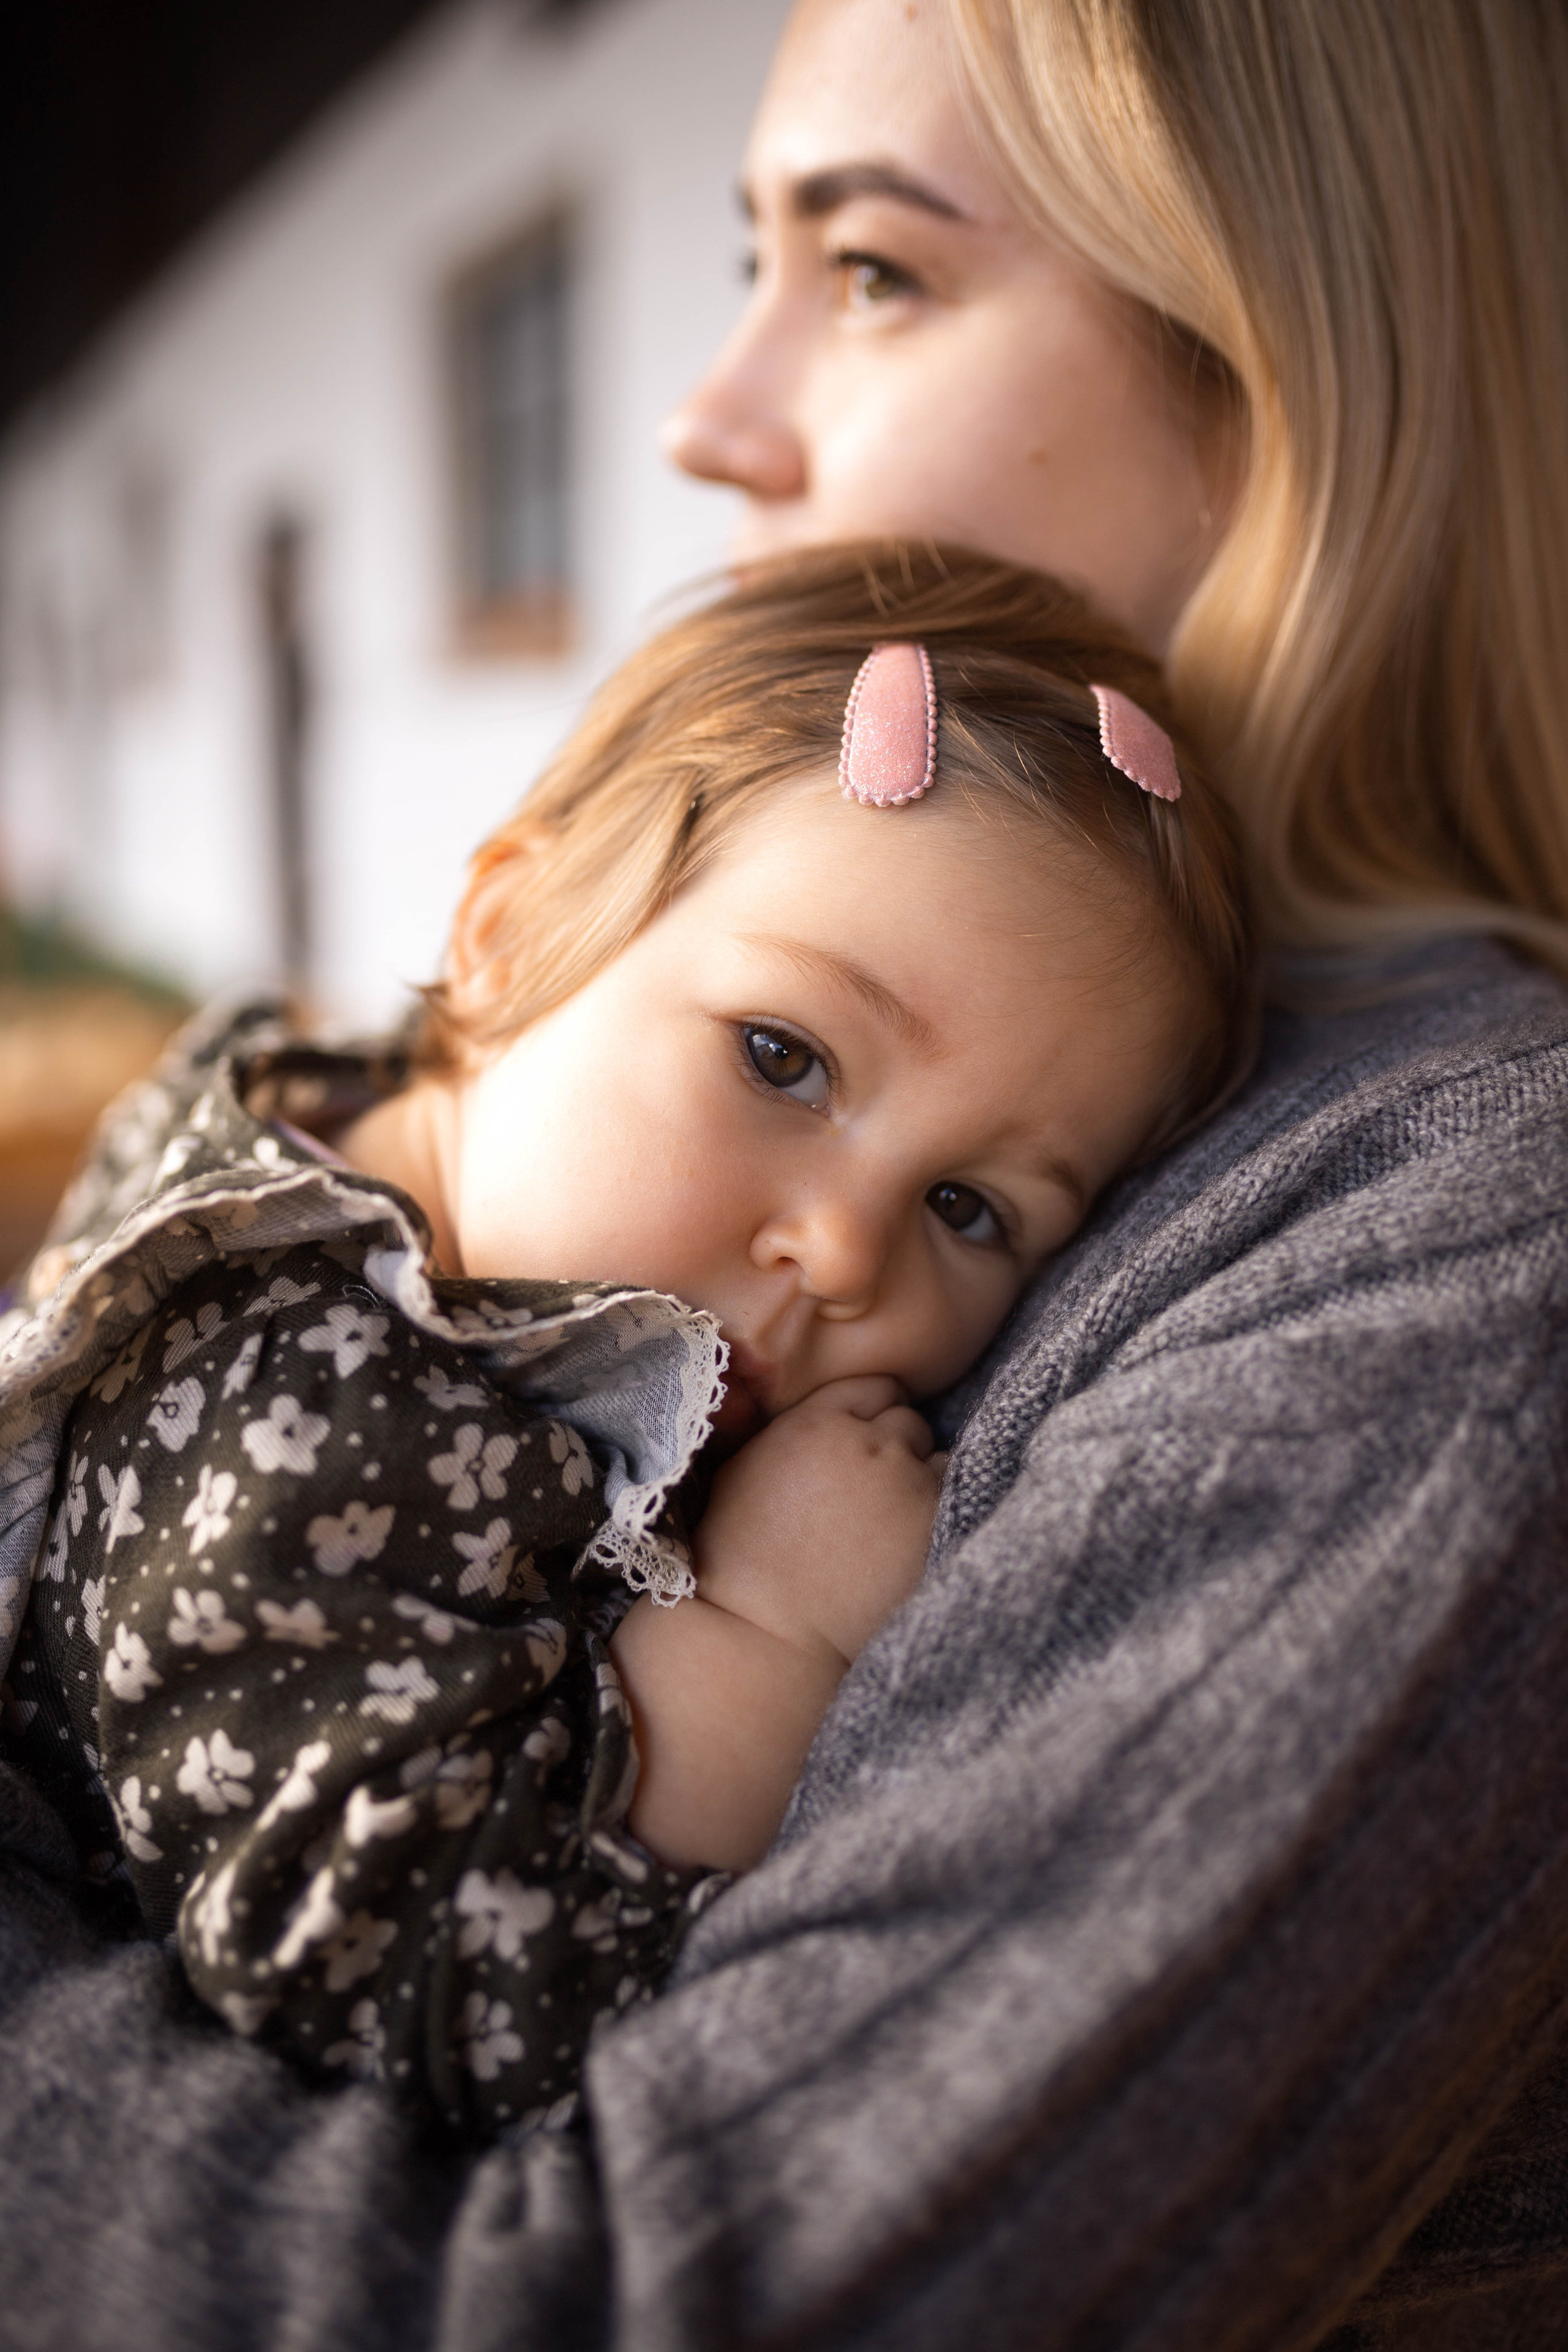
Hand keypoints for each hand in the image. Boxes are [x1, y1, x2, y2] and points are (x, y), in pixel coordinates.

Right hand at [694, 1375, 945, 1664]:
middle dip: (895, 1446)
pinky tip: (909, 1537)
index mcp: (814, 1423)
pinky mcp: (935, 1521)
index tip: (861, 1444)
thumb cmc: (742, 1562)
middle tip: (871, 1492)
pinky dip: (938, 1506)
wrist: (769, 1635)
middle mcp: (867, 1443)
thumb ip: (794, 1428)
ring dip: (920, 1476)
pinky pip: (955, 1490)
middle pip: (908, 1419)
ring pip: (936, 1452)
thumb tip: (826, 1416)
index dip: (870, 1415)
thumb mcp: (745, 1470)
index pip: (873, 1388)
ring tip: (890, 1520)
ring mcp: (907, 1481)